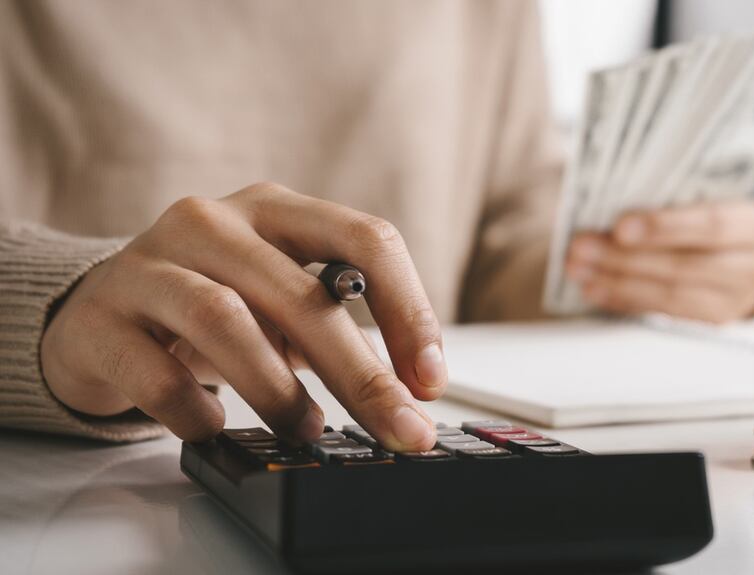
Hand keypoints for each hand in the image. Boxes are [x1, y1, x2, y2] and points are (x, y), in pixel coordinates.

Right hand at [41, 183, 444, 449]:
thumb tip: (406, 396)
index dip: (410, 312)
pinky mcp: (101, 319)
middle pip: (302, 294)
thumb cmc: (209, 307)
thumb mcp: (280, 301)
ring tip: (307, 430)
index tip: (430, 380)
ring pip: (226, 321)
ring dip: (278, 390)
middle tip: (398, 429)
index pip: (365, 240)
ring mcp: (150, 264)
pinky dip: (195, 410)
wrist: (96, 313)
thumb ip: (337, 330)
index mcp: (276, 211)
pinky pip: (156, 372)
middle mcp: (214, 223)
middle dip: (362, 373)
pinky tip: (214, 427)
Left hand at [565, 198, 753, 322]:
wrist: (734, 256)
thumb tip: (607, 197)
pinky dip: (624, 300)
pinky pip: (662, 315)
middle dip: (626, 258)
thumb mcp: (700, 199)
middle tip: (581, 248)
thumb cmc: (705, 217)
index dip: (663, 227)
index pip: (710, 224)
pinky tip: (594, 289)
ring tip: (578, 269)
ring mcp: (736, 302)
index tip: (619, 227)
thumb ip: (668, 196)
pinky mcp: (711, 324)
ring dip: (617, 282)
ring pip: (670, 295)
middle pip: (685, 265)